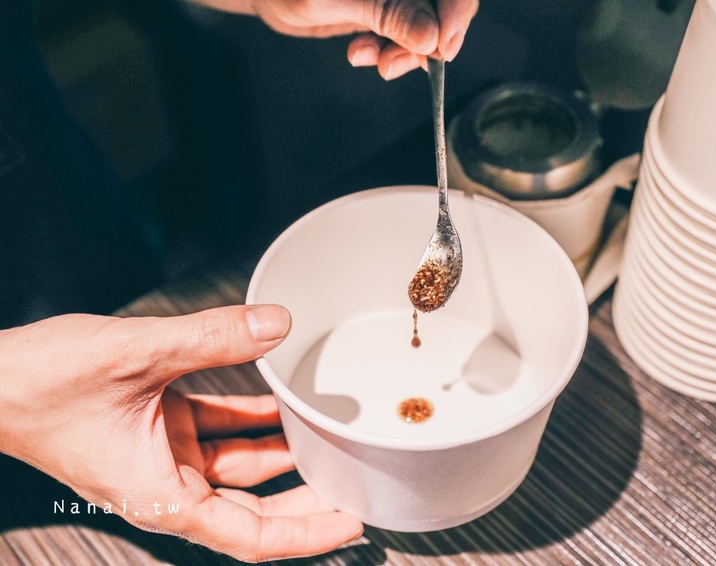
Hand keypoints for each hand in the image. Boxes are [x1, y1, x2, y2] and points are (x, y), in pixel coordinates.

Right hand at [0, 305, 362, 561]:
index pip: (250, 534)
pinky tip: (284, 399)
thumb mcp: (136, 355)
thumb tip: (276, 323)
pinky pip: (218, 427)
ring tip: (332, 436)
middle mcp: (167, 482)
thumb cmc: (39, 385)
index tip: (352, 524)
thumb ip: (213, 338)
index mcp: (161, 494)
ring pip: (240, 463)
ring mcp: (164, 453)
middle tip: (356, 480)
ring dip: (283, 451)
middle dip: (306, 497)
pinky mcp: (159, 425)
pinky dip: (251, 417)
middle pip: (255, 505)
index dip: (307, 535)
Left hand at [198, 0, 477, 78]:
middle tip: (395, 64)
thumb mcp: (337, 0)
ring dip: (405, 52)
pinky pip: (406, 37)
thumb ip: (388, 16)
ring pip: (428, 27)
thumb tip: (431, 38)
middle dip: (428, 41)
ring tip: (373, 61)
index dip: (457, 14)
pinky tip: (363, 54)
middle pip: (443, 8)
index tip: (442, 48)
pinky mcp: (387, 10)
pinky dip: (389, 52)